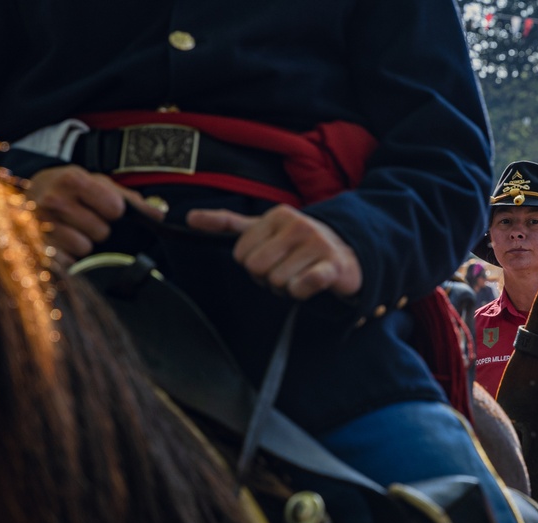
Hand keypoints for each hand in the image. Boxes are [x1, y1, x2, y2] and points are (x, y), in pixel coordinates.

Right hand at [26, 165, 164, 264]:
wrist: (30, 190)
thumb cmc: (72, 188)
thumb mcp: (98, 183)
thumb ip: (130, 199)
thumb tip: (160, 215)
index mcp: (73, 179)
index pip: (114, 208)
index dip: (114, 211)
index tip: (106, 209)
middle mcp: (54, 200)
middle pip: (101, 231)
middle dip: (99, 228)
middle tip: (85, 219)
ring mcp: (41, 224)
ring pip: (84, 248)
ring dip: (84, 243)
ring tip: (73, 229)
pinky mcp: (35, 245)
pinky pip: (67, 260)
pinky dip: (70, 255)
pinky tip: (63, 241)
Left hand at [186, 204, 361, 299]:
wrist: (349, 255)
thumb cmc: (300, 246)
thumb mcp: (265, 229)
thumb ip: (228, 223)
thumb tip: (189, 218)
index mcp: (277, 215)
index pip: (241, 254)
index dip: (254, 265)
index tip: (274, 259)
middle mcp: (298, 224)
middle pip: (256, 269)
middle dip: (267, 278)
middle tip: (287, 270)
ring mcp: (317, 243)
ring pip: (277, 282)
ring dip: (286, 288)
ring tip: (302, 275)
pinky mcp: (333, 265)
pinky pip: (301, 287)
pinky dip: (301, 292)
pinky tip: (311, 284)